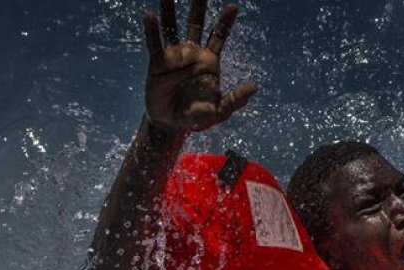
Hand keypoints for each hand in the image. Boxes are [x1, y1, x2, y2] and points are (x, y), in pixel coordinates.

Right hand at [142, 0, 257, 132]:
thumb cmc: (197, 118)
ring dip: (170, 10)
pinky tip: (149, 15)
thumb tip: (254, 86)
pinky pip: (155, 43)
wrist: (170, 125)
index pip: (219, 37)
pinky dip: (152, 30)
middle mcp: (192, 54)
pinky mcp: (158, 63)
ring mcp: (174, 56)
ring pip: (172, 27)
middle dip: (199, 7)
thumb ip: (236, 99)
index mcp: (210, 63)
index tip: (234, 6)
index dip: (225, 22)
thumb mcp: (219, 111)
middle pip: (196, 24)